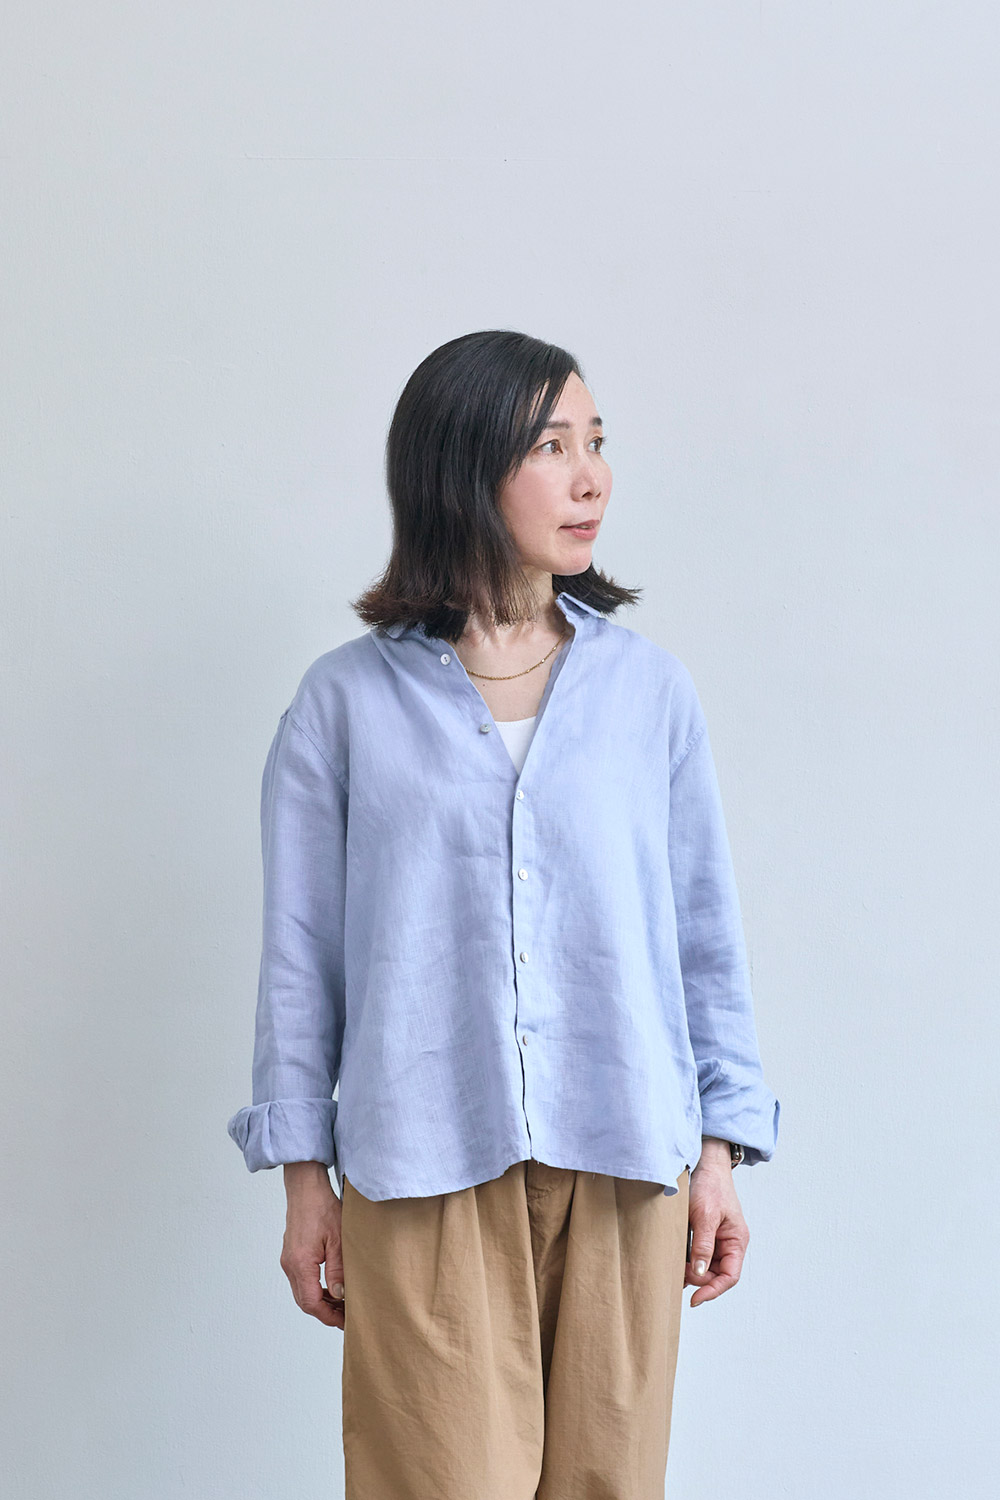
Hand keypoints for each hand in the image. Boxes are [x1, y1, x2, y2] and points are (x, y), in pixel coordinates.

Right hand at [280, 1162, 344, 1328]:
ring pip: (302, 1292)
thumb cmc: (322, 1208)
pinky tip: (330, 1286)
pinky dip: (314, 1289)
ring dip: (320, 1301)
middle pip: (304, 1301)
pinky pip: (300, 1280)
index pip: (312, 1303)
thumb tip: (340, 1296)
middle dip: (325, 1312)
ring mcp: (288, 1260)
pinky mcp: (291, 1254)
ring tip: (341, 1303)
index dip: (328, 1316)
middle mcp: (290, 1264)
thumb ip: (337, 1271)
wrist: (306, 1188)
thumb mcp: (338, 1240)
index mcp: (300, 1264)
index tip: (344, 1321)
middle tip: (345, 1316)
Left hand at [685, 1137, 749, 1306]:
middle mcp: (728, 1242)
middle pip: (716, 1274)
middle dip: (698, 1279)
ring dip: (691, 1270)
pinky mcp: (703, 1232)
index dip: (713, 1290)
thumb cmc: (710, 1185)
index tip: (695, 1298)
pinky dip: (687, 1258)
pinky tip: (675, 1257)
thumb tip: (700, 1273)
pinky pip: (697, 1253)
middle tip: (679, 1274)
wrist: (703, 1162)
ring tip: (675, 1268)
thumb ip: (704, 1244)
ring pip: (705, 1266)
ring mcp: (716, 1238)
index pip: (729, 1276)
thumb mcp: (705, 1215)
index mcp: (736, 1240)